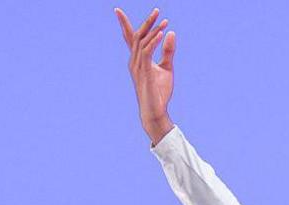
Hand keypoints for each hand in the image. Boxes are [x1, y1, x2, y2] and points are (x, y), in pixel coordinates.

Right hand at [114, 7, 175, 141]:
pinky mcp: (144, 73)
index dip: (124, 24)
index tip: (117, 10)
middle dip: (146, 22)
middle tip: (157, 10)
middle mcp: (134, 61)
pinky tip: (162, 34)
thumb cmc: (159, 91)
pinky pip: (147, 53)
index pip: (130, 38)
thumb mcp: (167, 68)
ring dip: (153, 30)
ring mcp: (137, 67)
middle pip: (137, 37)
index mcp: (137, 60)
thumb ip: (168, 51)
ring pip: (142, 43)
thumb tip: (171, 33)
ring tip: (164, 21)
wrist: (155, 110)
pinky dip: (154, 42)